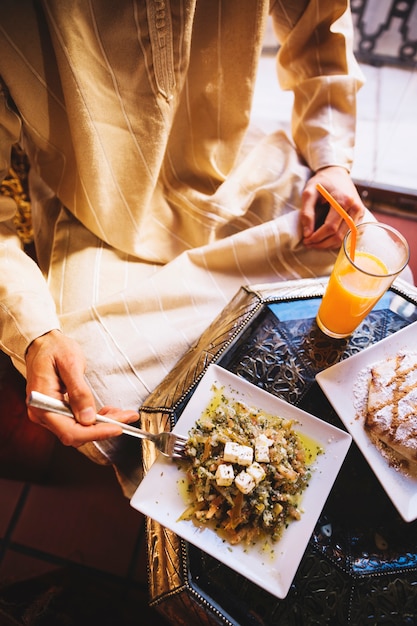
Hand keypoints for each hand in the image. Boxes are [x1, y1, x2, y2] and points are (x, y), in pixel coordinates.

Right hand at [25, 330, 137, 446]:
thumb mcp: (70, 364)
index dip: (96, 433)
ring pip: (79, 429)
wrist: (44, 342)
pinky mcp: (57, 410)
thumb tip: (88, 417)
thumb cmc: (54, 348)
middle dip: (104, 427)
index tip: (117, 428)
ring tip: (122, 413)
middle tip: (127, 417)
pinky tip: (108, 412)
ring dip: (102, 424)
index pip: (71, 431)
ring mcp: (49, 413)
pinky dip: (94, 418)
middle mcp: (43, 414)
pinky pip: (77, 421)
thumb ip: (79, 392)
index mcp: (43, 404)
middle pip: (77, 433)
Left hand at [300, 166, 365, 248]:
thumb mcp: (309, 193)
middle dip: (322, 243)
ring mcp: (360, 212)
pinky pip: (349, 234)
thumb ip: (306, 212)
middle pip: (338, 235)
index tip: (306, 240)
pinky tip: (325, 239)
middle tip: (308, 243)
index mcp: (343, 200)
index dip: (317, 237)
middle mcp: (355, 207)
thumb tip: (307, 234)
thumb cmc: (321, 182)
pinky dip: (337, 240)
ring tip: (315, 243)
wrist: (336, 173)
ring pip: (345, 238)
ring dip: (329, 244)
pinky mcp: (361, 215)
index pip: (330, 227)